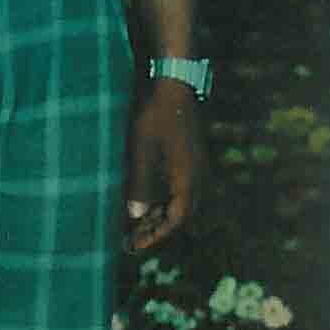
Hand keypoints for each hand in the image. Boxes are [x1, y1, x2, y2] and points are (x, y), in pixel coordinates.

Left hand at [124, 80, 205, 252]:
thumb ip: (140, 184)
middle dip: (157, 230)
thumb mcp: (141, 150)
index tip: (135, 245)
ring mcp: (196, 166)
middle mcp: (197, 175)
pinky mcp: (190, 158)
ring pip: (182, 203)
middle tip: (132, 241)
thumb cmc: (154, 115)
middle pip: (181, 215)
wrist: (173, 84)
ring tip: (136, 226)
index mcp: (188, 177)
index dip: (156, 235)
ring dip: (160, 217)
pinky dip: (164, 201)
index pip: (176, 219)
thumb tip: (136, 217)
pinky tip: (146, 202)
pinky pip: (181, 190)